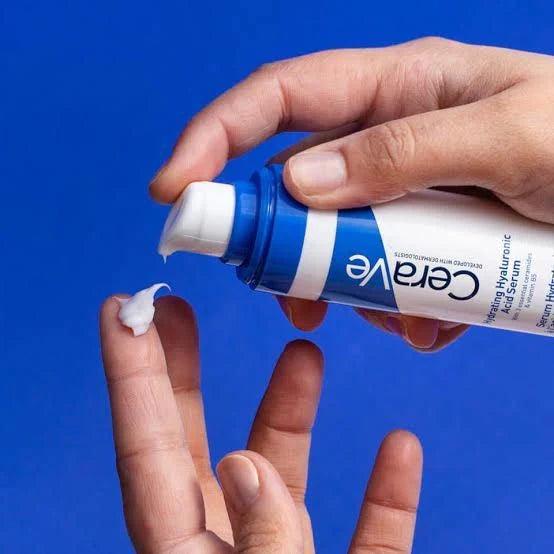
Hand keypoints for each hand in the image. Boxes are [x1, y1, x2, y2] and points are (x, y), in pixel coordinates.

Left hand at [100, 294, 422, 552]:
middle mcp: (227, 550)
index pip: (146, 447)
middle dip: (185, 373)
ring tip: (302, 349)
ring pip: (281, 475)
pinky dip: (387, 494)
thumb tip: (249, 464)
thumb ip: (259, 542)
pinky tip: (400, 445)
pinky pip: (367, 535)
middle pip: (195, 446)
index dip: (131, 373)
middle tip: (180, 310)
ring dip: (291, 411)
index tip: (121, 309)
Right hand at [149, 38, 553, 350]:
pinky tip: (432, 327)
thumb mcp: (511, 136)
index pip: (278, 99)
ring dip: (350, 290)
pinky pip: (380, 272)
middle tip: (299, 303)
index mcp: (397, 88)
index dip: (213, 138)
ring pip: (336, 241)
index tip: (173, 192)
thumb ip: (406, 151)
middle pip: (295, 187)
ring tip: (399, 324)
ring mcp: (401, 190)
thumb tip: (301, 183)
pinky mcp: (421, 235)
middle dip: (286, 248)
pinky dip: (394, 309)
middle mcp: (386, 137)